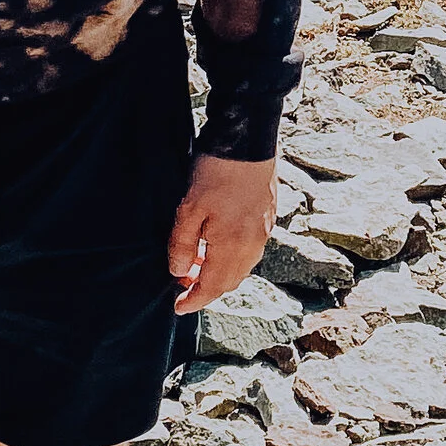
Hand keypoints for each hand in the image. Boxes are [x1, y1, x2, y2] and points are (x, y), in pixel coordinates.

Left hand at [167, 154, 276, 312]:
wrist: (249, 138)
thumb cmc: (217, 172)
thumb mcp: (189, 208)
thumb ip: (182, 245)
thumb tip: (178, 272)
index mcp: (234, 248)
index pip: (212, 288)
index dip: (194, 301)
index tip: (178, 307)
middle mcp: (253, 245)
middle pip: (229, 281)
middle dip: (206, 287)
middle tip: (183, 281)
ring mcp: (263, 230)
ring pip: (241, 266)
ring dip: (219, 271)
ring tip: (197, 259)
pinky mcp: (268, 215)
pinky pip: (249, 249)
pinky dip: (232, 255)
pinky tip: (217, 240)